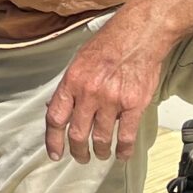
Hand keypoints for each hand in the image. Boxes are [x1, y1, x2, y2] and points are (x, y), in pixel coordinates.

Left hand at [43, 17, 167, 162]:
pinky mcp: (133, 105)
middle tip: (81, 157)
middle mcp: (89, 93)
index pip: (55, 117)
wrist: (139, 35)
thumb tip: (55, 107)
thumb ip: (69, 86)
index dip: (53, 140)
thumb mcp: (79, 61)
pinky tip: (122, 154)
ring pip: (101, 138)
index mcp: (72, 81)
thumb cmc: (109, 44)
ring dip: (100, 151)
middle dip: (78, 151)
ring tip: (101, 154)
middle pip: (77, 134)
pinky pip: (126, 136)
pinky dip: (123, 149)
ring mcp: (112, 100)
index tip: (55, 153)